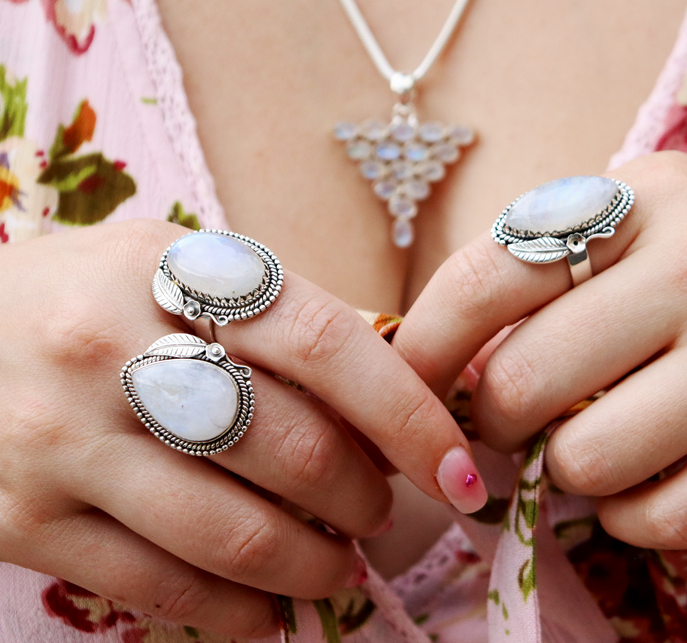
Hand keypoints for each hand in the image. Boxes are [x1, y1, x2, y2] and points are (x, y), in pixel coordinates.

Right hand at [0, 220, 483, 637]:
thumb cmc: (87, 292)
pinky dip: (240, 613)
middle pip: (290, 447)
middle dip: (364, 497)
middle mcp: (114, 349)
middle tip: (381, 509)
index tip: (459, 469)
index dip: (406, 413)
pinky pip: (161, 589)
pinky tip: (272, 609)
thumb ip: (278, 311)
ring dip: (314, 564)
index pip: (324, 343)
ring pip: (234, 534)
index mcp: (173, 270)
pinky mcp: (25, 523)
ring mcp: (65, 442)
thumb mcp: (175, 263)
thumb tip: (389, 365)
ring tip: (339, 563)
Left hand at [394, 151, 686, 550]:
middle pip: (524, 380)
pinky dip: (627, 514)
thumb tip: (446, 347)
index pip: (487, 277)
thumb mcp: (642, 205)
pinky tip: (633, 482)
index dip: (425, 344)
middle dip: (490, 418)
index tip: (407, 381)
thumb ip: (549, 253)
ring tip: (579, 440)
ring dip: (560, 468)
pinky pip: (670, 516)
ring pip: (588, 459)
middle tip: (503, 416)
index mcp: (642, 200)